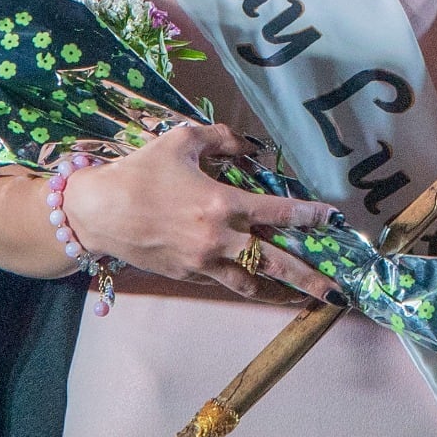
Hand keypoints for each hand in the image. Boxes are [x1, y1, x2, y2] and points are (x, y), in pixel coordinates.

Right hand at [62, 123, 345, 302]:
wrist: (98, 212)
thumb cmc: (140, 172)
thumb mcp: (182, 142)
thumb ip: (222, 139)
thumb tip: (249, 146)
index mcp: (222, 204)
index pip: (278, 212)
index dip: (309, 215)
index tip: (333, 218)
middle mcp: (218, 239)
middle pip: (275, 263)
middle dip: (310, 279)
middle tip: (339, 293)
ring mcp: (203, 262)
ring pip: (251, 281)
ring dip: (281, 289)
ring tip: (306, 296)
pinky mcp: (187, 274)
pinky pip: (225, 281)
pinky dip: (246, 283)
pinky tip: (260, 283)